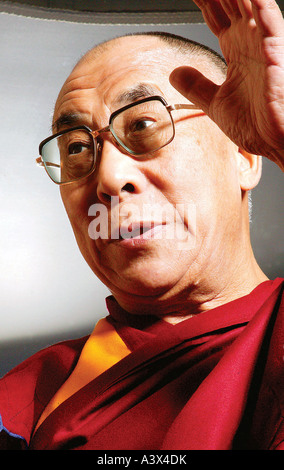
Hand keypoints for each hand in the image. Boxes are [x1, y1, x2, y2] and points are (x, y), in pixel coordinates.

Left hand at [170, 0, 283, 170]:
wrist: (276, 142)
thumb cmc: (256, 124)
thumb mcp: (215, 104)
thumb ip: (197, 86)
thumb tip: (176, 73)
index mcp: (237, 52)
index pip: (216, 17)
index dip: (203, 2)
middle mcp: (250, 43)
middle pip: (229, 3)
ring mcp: (264, 45)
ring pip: (247, 4)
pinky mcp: (276, 53)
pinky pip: (268, 20)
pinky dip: (257, 4)